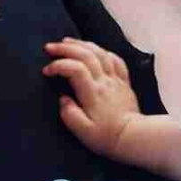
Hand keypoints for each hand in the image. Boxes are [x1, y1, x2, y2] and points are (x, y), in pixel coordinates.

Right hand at [44, 37, 140, 158]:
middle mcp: (105, 81)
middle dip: (66, 48)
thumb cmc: (107, 137)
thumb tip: (63, 99)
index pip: (74, 69)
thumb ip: (69, 114)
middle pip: (86, 55)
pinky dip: (103, 51)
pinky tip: (95, 50)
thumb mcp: (83, 132)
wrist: (134, 138)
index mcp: (93, 93)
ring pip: (100, 53)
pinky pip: (116, 60)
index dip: (58, 66)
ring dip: (82, 44)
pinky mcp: (124, 82)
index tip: (47, 72)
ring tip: (68, 42)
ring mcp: (116, 80)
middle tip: (50, 47)